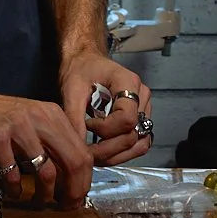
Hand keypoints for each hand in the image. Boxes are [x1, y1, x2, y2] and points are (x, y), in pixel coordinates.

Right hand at [0, 90, 93, 205]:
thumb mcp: (32, 123)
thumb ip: (53, 144)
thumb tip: (72, 178)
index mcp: (53, 114)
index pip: (84, 152)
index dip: (84, 181)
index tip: (77, 197)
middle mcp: (40, 117)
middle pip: (74, 162)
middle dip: (73, 191)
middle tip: (65, 205)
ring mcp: (18, 126)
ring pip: (47, 171)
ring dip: (45, 194)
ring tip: (38, 200)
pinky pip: (14, 173)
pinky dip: (16, 189)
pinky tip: (13, 190)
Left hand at [60, 50, 153, 166]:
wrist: (86, 61)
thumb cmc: (80, 70)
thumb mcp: (72, 89)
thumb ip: (74, 117)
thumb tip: (77, 147)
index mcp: (128, 82)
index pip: (126, 118)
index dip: (105, 130)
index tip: (87, 125)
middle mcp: (142, 96)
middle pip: (134, 134)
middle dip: (108, 149)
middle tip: (86, 152)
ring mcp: (144, 108)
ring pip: (140, 143)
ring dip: (117, 155)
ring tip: (95, 156)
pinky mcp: (141, 118)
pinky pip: (139, 142)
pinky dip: (123, 152)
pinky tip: (104, 152)